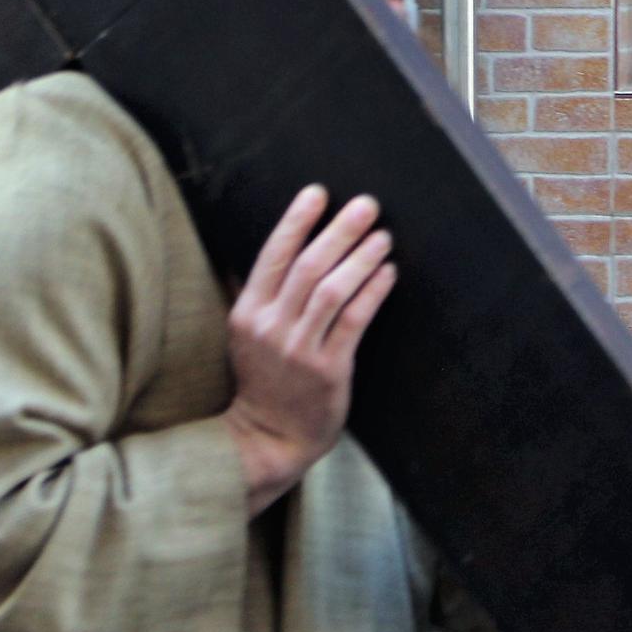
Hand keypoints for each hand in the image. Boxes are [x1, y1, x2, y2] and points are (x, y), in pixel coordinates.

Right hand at [223, 184, 396, 515]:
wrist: (268, 438)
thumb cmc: (263, 380)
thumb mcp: (245, 335)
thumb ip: (255, 293)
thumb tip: (272, 251)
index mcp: (247, 312)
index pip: (273, 254)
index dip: (296, 220)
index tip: (318, 193)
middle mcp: (270, 326)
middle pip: (308, 265)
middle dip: (340, 230)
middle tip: (367, 205)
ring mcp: (298, 349)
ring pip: (332, 290)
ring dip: (361, 258)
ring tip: (382, 237)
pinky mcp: (328, 370)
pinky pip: (353, 322)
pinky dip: (371, 293)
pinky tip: (387, 274)